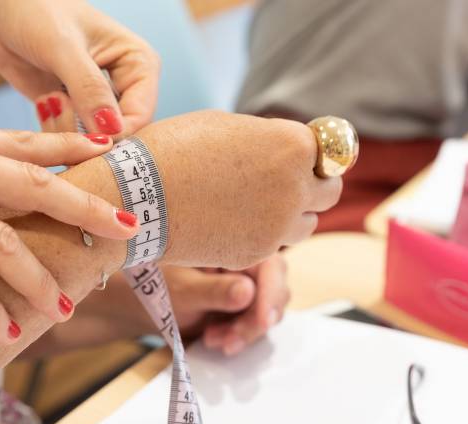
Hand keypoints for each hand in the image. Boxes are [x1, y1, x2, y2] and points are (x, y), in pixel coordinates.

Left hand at [0, 0, 159, 135]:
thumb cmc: (33, 9)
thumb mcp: (62, 46)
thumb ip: (89, 89)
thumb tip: (112, 131)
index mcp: (138, 63)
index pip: (141, 114)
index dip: (119, 134)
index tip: (89, 143)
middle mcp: (124, 85)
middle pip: (122, 134)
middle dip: (92, 137)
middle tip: (62, 119)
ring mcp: (97, 101)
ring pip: (96, 142)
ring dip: (70, 133)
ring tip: (50, 102)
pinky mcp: (72, 111)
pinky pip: (72, 141)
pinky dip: (56, 133)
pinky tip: (45, 105)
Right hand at [136, 111, 342, 268]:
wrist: (137, 197)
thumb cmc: (173, 149)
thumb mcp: (227, 126)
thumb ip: (267, 139)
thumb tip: (284, 152)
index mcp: (293, 146)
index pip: (330, 151)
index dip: (313, 153)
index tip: (301, 156)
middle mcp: (295, 188)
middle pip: (330, 191)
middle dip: (312, 184)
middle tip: (284, 181)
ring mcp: (278, 226)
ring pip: (307, 223)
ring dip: (293, 214)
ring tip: (256, 203)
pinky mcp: (257, 253)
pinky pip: (276, 244)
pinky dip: (264, 234)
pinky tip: (233, 220)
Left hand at [166, 255, 289, 355]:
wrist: (146, 306)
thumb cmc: (159, 287)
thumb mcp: (183, 290)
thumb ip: (214, 290)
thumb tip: (248, 291)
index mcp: (234, 247)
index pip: (270, 267)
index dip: (271, 294)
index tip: (263, 322)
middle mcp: (247, 265)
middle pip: (275, 293)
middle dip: (254, 321)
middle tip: (228, 340)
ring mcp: (248, 287)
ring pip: (266, 314)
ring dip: (244, 333)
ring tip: (211, 339)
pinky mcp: (244, 308)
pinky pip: (254, 326)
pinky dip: (237, 337)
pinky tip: (213, 339)